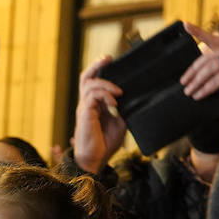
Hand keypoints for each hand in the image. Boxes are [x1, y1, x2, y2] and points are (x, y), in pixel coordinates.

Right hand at [72, 57, 127, 173]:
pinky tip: (115, 103)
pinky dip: (105, 96)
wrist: (95, 159)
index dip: (100, 70)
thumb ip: (123, 110)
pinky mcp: (84, 113)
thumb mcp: (120, 123)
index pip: (94, 82)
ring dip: (106, 85)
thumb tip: (134, 99)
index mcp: (94, 104)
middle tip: (108, 59)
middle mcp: (86, 103)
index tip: (111, 61)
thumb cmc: (105, 144)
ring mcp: (84, 107)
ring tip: (119, 93)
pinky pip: (92, 96)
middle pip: (86, 77)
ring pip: (90, 84)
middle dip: (96, 65)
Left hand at [181, 22, 218, 102]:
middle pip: (208, 57)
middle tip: (183, 83)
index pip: (213, 38)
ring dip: (197, 81)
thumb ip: (213, 66)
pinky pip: (216, 81)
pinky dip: (205, 89)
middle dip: (193, 72)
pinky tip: (199, 94)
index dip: (198, 31)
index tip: (185, 25)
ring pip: (211, 69)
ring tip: (189, 91)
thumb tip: (194, 72)